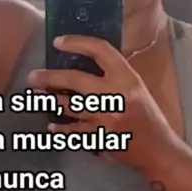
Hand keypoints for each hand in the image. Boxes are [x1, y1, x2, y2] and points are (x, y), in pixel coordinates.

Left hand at [28, 35, 179, 170]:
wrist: (157, 148)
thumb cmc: (147, 114)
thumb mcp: (136, 87)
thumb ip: (114, 75)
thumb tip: (84, 62)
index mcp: (127, 78)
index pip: (100, 51)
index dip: (77, 43)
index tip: (58, 42)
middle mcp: (115, 95)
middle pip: (75, 79)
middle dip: (50, 77)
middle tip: (33, 77)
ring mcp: (105, 117)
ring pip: (69, 105)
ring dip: (50, 100)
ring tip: (37, 96)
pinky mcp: (99, 136)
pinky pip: (73, 130)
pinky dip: (61, 128)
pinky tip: (52, 125)